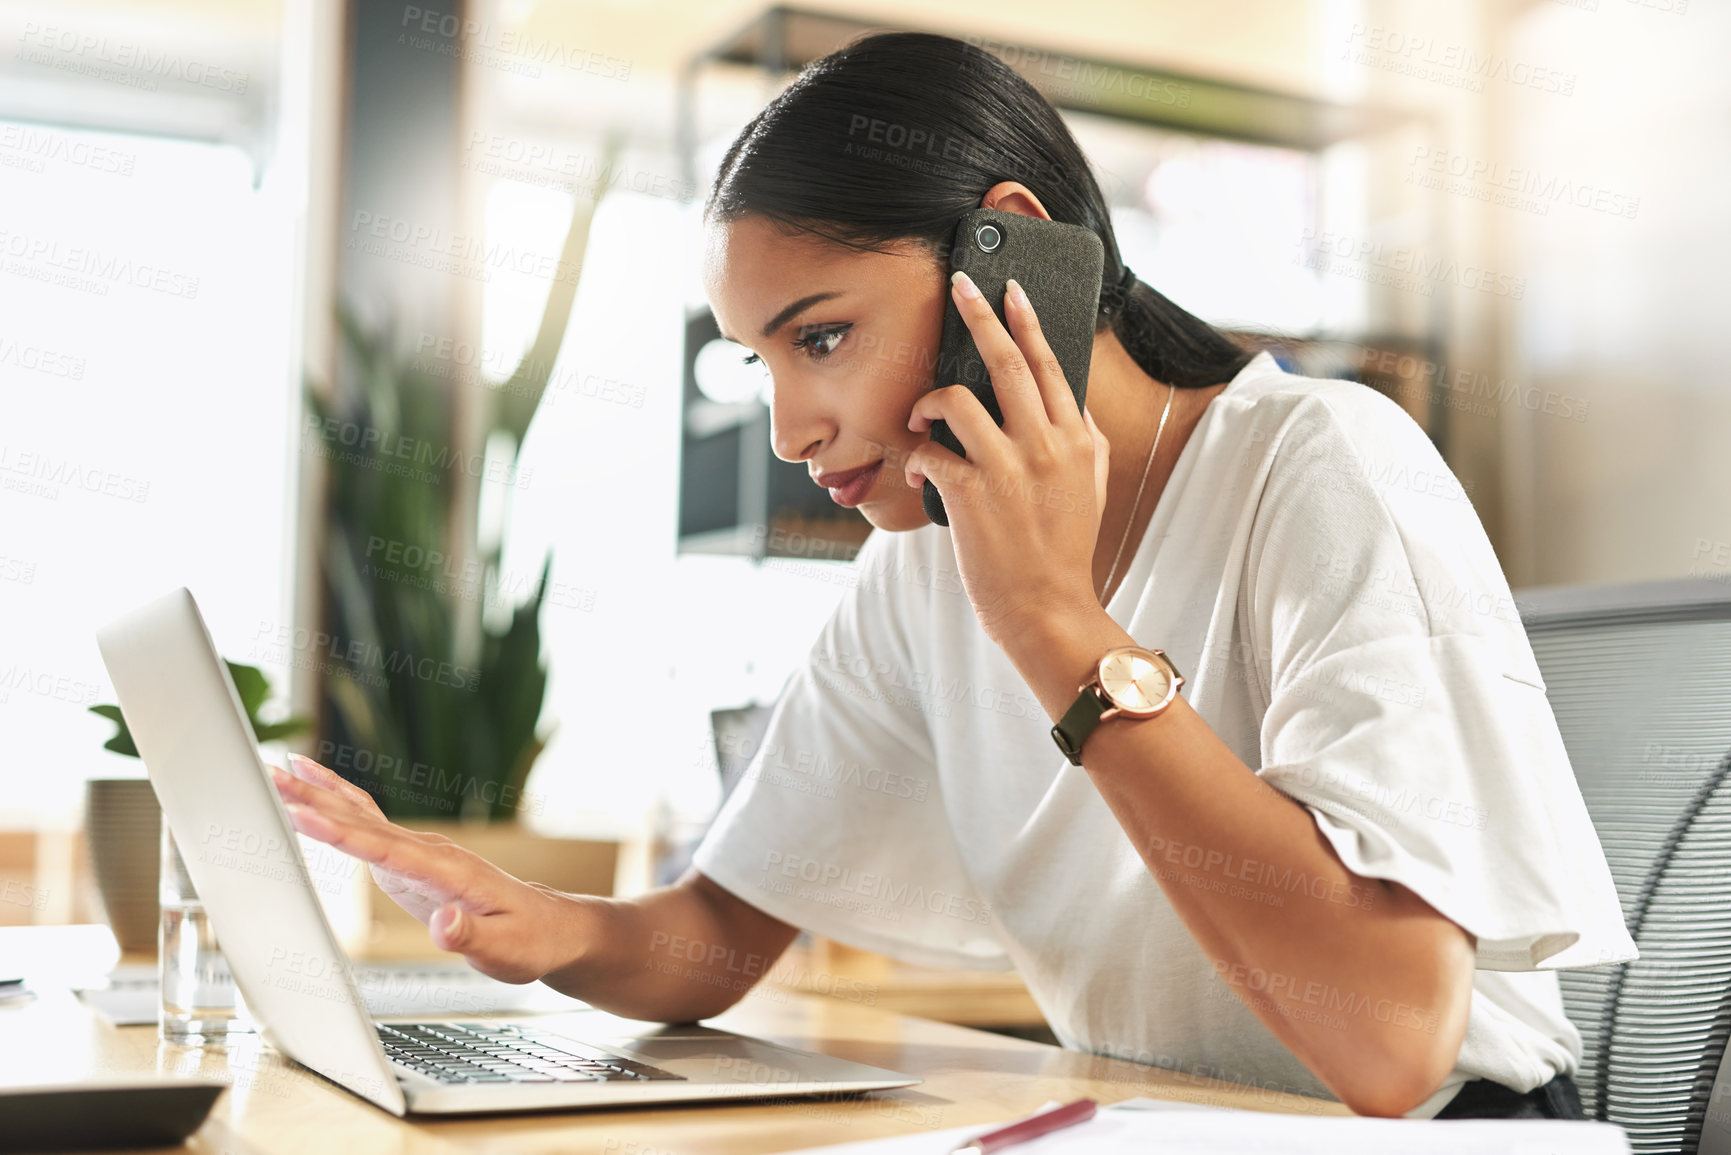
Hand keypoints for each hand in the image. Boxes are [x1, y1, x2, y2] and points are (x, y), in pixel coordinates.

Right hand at [269, 753, 584, 983]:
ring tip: (278, 770)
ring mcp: (419, 853)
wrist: (547, 927)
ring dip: (320, 794)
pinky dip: (340, 808)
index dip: (340, 832)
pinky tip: (316, 793)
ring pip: (362, 817)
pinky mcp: (411, 862)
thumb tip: (443, 925)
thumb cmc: (528, 940)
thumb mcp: (505, 948)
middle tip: (269, 776)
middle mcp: (430, 851)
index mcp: (447, 870)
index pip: (384, 847)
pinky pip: (369, 828)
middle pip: (363, 821)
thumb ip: (470, 937)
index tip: (301, 812)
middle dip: (315, 799)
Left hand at [904, 271, 1111, 644]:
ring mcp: (1008, 469)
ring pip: (958, 401)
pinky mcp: (972, 495)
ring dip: (929, 401)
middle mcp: (1045, 446)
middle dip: (979, 316)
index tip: (1009, 288)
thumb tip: (1066, 395)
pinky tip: (921, 465)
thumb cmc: (1063, 549)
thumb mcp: (1091, 484)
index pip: (1049, 365)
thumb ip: (1082, 436)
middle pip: (1007, 362)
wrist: (1048, 608)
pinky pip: (931, 452)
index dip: (1027, 321)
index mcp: (1076, 439)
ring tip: (921, 415)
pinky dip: (918, 454)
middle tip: (959, 286)